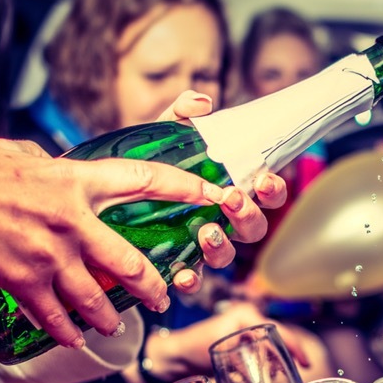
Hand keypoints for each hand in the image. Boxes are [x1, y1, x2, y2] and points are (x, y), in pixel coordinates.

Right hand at [0, 137, 282, 348]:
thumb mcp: (21, 155)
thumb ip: (52, 168)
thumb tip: (60, 170)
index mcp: (76, 182)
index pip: (144, 180)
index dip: (185, 188)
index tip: (214, 195)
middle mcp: (72, 222)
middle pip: (132, 264)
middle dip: (154, 289)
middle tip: (164, 299)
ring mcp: (49, 257)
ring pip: (97, 300)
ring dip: (111, 318)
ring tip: (115, 325)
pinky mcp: (22, 282)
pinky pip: (55, 318)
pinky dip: (67, 333)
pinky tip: (73, 339)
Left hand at [132, 301, 311, 382]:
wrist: (171, 358)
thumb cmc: (189, 348)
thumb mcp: (219, 353)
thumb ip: (241, 363)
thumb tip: (261, 378)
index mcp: (245, 316)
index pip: (278, 331)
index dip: (294, 346)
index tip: (304, 363)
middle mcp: (248, 324)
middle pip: (278, 342)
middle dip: (288, 360)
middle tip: (296, 378)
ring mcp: (244, 338)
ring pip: (270, 352)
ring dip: (278, 368)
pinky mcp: (240, 352)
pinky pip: (260, 361)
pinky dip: (266, 372)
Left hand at [158, 91, 287, 295]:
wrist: (110, 194)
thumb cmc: (151, 164)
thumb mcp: (165, 134)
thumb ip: (182, 114)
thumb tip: (202, 102)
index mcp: (232, 190)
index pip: (267, 193)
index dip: (272, 189)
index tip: (262, 179)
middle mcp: (224, 221)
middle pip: (254, 228)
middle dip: (247, 215)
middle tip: (230, 200)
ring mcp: (203, 245)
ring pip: (227, 256)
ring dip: (221, 246)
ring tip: (206, 233)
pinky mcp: (179, 264)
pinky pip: (193, 280)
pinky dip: (190, 279)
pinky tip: (181, 274)